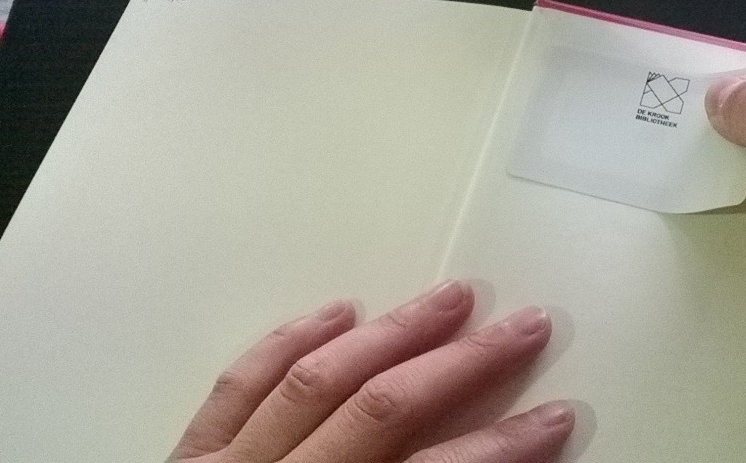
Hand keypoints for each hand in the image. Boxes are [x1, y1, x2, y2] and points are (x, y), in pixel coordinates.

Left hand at [169, 281, 572, 462]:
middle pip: (383, 410)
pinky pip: (241, 385)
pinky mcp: (189, 458)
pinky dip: (289, 342)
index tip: (555, 418)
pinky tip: (335, 311)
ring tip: (450, 299)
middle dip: (464, 365)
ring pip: (318, 381)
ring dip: (392, 333)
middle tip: (523, 327)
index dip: (503, 446)